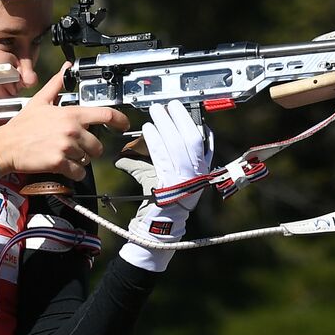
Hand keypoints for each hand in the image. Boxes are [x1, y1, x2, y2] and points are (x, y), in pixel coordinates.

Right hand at [0, 65, 129, 180]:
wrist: (5, 146)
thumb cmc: (22, 126)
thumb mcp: (40, 101)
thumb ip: (56, 84)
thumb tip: (66, 68)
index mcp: (70, 114)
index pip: (105, 114)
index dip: (120, 120)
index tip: (124, 124)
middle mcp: (72, 130)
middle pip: (98, 144)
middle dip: (91, 148)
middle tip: (77, 146)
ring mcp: (66, 147)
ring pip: (87, 159)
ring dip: (80, 159)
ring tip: (65, 153)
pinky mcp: (60, 162)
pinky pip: (79, 172)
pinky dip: (75, 172)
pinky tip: (65, 165)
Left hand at [113, 101, 212, 271]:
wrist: (159, 228)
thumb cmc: (160, 202)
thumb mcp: (159, 176)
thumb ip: (151, 159)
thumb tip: (134, 146)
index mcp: (201, 169)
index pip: (201, 140)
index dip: (191, 122)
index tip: (180, 109)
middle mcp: (198, 173)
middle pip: (192, 138)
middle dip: (179, 119)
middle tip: (166, 106)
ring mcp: (188, 179)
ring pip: (180, 145)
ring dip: (166, 126)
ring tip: (156, 113)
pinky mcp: (174, 184)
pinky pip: (165, 157)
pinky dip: (156, 141)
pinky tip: (148, 131)